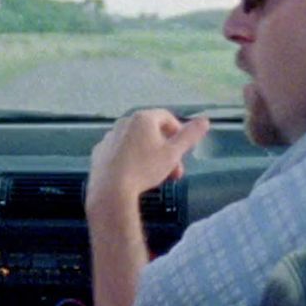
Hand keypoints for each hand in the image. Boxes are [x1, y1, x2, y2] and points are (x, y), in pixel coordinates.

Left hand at [85, 109, 209, 219]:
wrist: (111, 189)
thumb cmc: (145, 168)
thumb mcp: (173, 154)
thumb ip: (189, 136)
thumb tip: (205, 120)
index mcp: (143, 118)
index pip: (166, 117)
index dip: (178, 131)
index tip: (183, 149)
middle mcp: (124, 122)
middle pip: (151, 131)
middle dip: (166, 150)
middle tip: (175, 171)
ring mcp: (110, 137)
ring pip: (135, 142)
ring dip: (149, 156)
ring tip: (157, 177)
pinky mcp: (99, 152)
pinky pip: (120, 152)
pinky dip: (130, 160)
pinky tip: (134, 176)